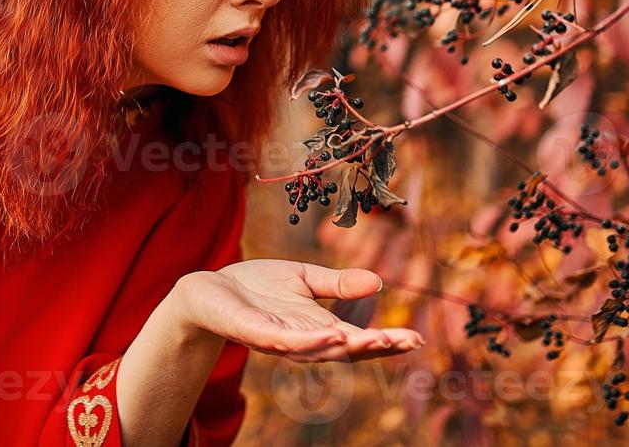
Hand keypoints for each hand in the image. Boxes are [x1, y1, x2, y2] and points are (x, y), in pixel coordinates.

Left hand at [172, 259, 422, 362]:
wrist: (211, 289)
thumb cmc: (259, 287)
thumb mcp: (305, 278)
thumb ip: (338, 284)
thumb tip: (378, 281)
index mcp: (319, 328)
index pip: (359, 339)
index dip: (387, 342)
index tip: (417, 340)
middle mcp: (304, 340)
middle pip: (346, 351)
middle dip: (377, 348)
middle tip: (407, 342)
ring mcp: (280, 340)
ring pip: (318, 350)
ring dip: (347, 347)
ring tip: (377, 340)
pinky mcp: (255, 334)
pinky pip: (284, 341)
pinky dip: (308, 341)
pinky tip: (329, 335)